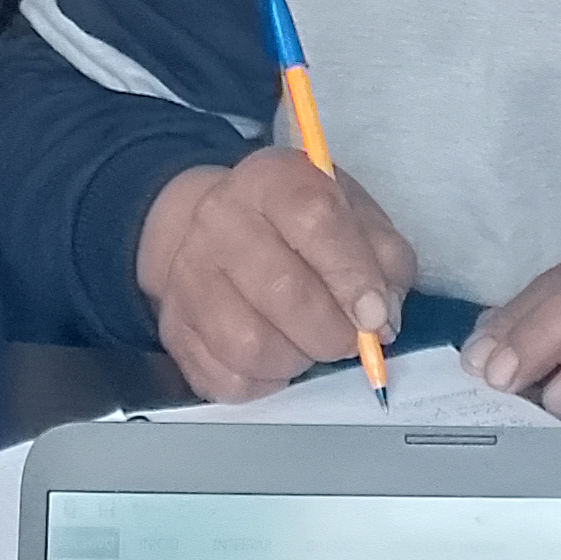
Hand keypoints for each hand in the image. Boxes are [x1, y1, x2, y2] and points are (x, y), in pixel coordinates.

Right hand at [135, 149, 418, 405]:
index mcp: (272, 179)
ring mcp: (189, 275)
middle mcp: (220, 220)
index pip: (315, 220)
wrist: (211, 228)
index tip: (377, 315)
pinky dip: (266, 382)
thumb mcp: (351, 213)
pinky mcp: (176, 329)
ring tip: (309, 342)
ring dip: (298, 359)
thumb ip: (384, 257)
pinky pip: (228, 380)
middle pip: (283, 291)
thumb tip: (384, 315)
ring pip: (252, 346)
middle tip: (352, 339)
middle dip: (333, 332)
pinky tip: (276, 355)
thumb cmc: (295, 224)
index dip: (353, 275)